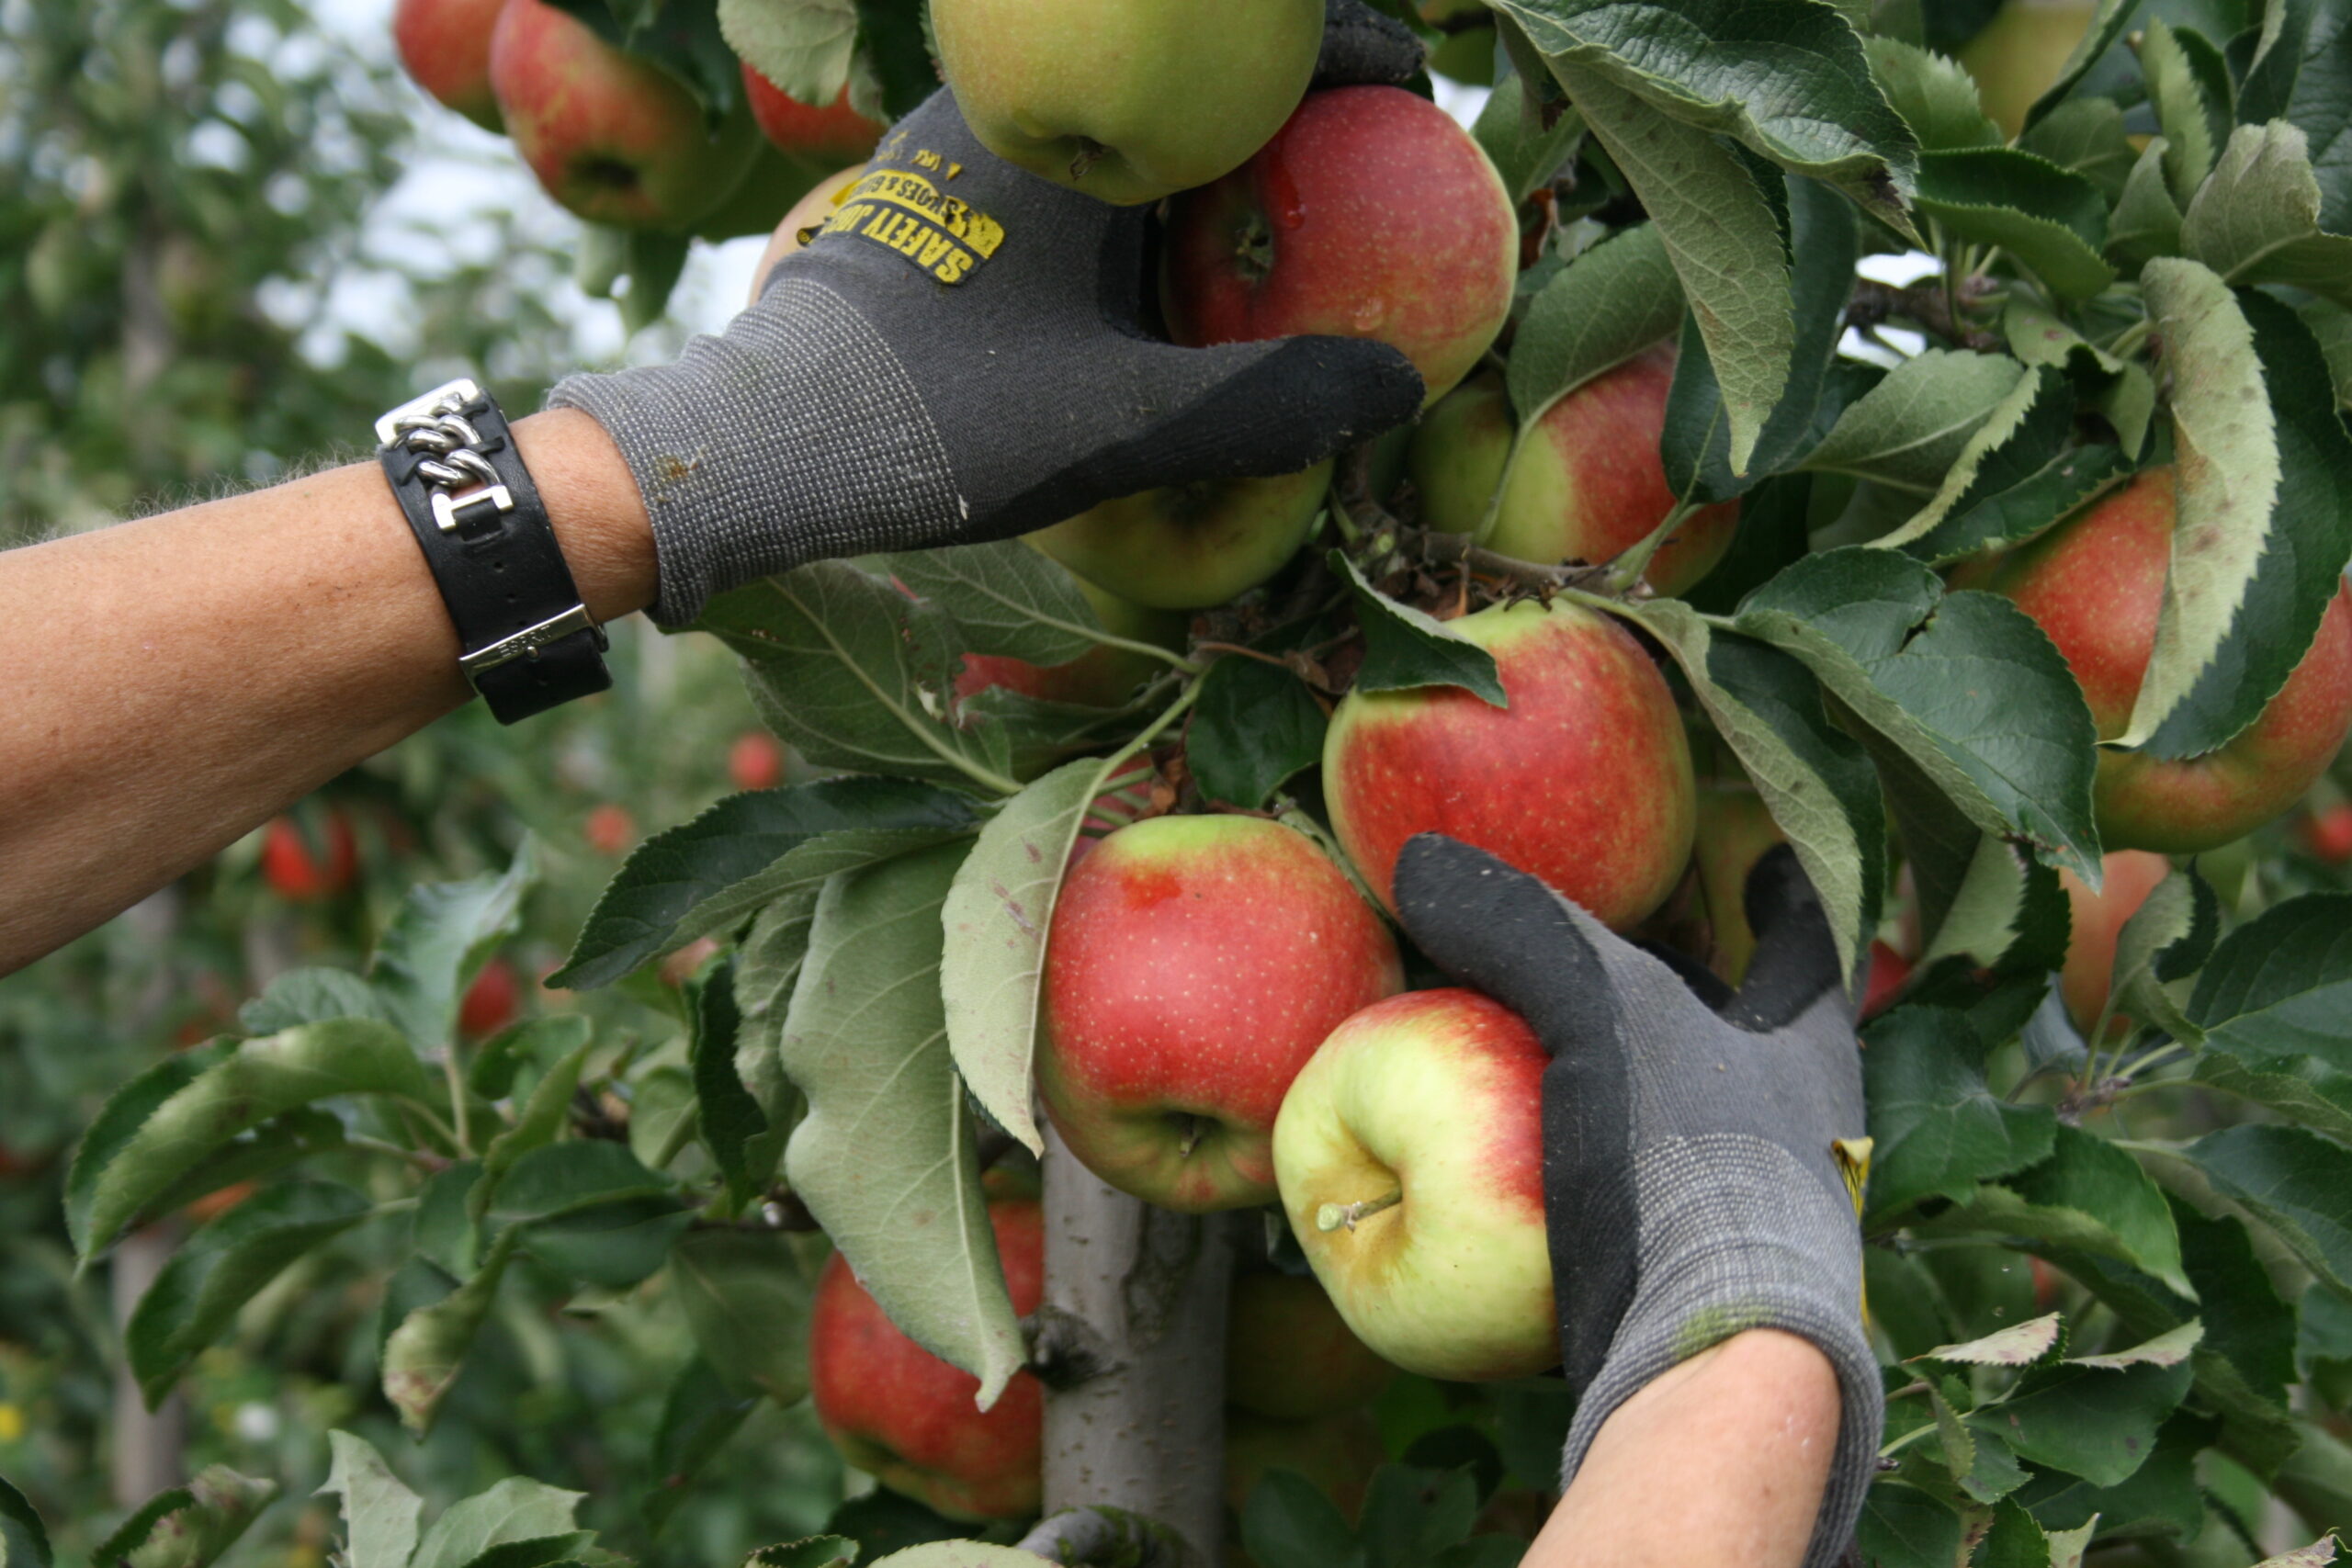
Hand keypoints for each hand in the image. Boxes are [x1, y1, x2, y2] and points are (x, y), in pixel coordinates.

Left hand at [549, 0, 1424, 627]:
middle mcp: (1015, 106)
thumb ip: (1270, 403)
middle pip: (1188, 75)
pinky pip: (1056, 145)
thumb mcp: (1128, 424)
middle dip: (1284, 107)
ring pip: (1116, 109)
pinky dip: (1127, 168)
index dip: (1354, 62)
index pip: (1255, 63)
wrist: (773, 441)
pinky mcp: (924, 181)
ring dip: (1199, 138)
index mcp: (1082, 133)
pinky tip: (1149, 243)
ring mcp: (959, 135)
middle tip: (1363, 154)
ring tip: (1273, 197)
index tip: (1416, 98)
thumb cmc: (952, 423)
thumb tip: (1398, 387)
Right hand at [1391, 834, 1882, 1567]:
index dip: (1779, 901)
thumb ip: (1518, 929)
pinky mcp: (1697, 1287)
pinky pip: (1641, 1208)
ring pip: (1698, 1127)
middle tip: (1647, 962)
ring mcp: (1753, 1216)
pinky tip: (1529, 1186)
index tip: (1768, 867)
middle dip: (1709, 1003)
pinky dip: (1590, 1182)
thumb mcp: (1599, 1011)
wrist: (1714, 1359)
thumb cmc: (1688, 1163)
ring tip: (1569, 1068)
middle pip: (1755, 1039)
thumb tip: (1417, 862)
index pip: (1801, 949)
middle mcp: (1800, 1129)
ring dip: (1645, 1096)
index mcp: (1805, 1049)